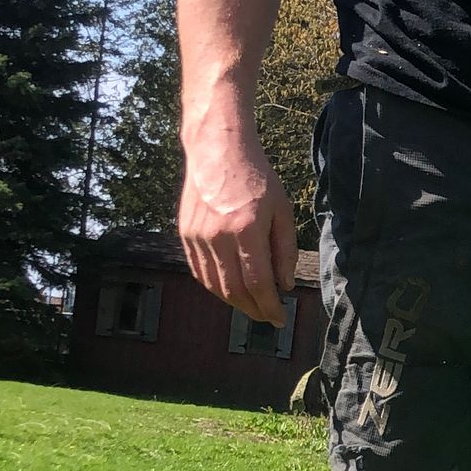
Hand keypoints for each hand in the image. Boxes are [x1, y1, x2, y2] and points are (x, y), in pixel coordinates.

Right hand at [179, 109, 297, 324]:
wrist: (217, 150)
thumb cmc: (256, 178)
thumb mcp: (282, 210)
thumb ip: (285, 250)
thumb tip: (284, 285)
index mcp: (246, 230)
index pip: (258, 283)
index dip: (270, 307)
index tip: (280, 319)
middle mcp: (218, 237)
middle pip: (234, 290)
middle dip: (253, 310)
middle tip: (267, 317)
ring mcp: (197, 236)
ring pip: (214, 285)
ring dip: (234, 302)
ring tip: (252, 306)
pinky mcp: (185, 234)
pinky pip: (199, 271)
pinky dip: (215, 287)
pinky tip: (230, 289)